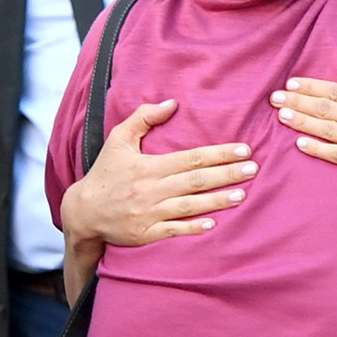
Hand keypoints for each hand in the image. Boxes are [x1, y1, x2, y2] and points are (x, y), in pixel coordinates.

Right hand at [62, 99, 258, 246]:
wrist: (83, 212)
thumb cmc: (105, 173)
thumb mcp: (118, 140)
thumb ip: (144, 118)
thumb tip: (171, 103)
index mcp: (148, 166)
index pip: (190, 157)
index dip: (219, 153)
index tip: (243, 149)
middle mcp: (150, 190)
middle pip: (195, 181)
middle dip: (226, 175)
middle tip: (253, 169)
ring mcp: (149, 213)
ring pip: (189, 206)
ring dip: (217, 201)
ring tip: (242, 194)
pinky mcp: (146, 234)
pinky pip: (174, 230)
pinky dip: (193, 227)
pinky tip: (214, 224)